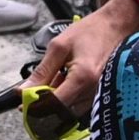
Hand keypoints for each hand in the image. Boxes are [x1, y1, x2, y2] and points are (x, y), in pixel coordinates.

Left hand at [21, 0, 138, 114]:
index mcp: (82, 77)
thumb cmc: (90, 32)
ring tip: (56, 79)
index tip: (23, 104)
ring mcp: (99, 94)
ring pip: (70, 110)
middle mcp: (93, 90)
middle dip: (46, 105)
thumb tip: (24, 90)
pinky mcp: (100, 94)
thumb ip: (42, 71)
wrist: (115, 27)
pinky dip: (68, 97)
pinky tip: (65, 81)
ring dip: (57, 100)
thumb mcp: (59, 47)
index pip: (55, 104)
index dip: (37, 106)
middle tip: (35, 91)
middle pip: (62, 111)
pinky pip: (79, 104)